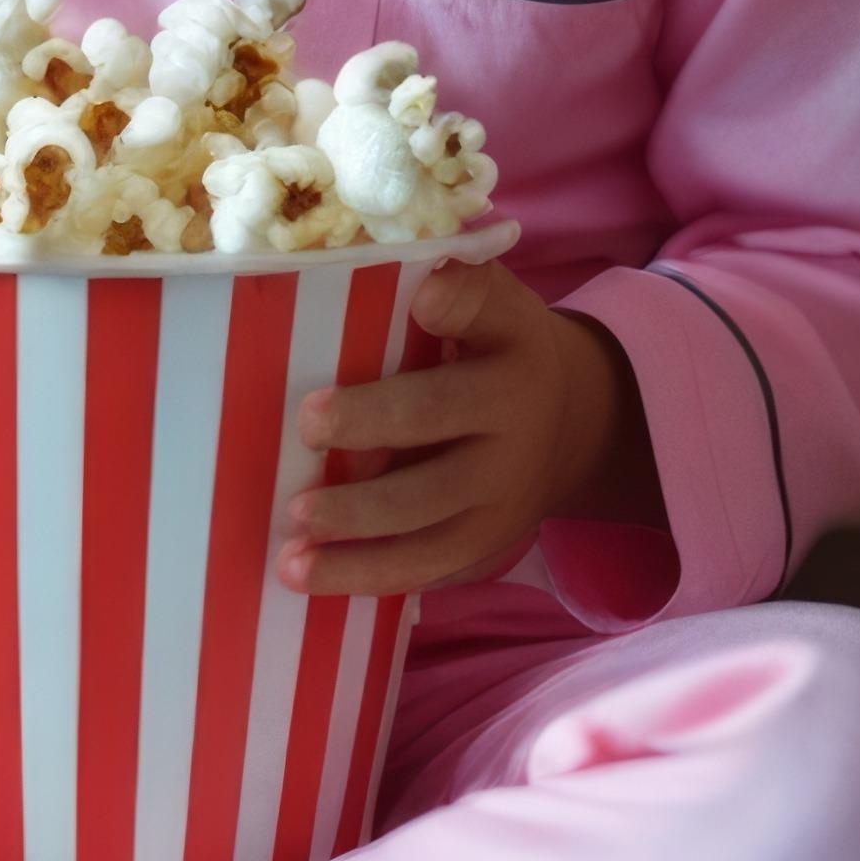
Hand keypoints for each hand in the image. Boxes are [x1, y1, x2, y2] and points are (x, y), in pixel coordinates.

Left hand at [277, 257, 663, 597]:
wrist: (566, 419)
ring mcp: (503, 496)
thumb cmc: (492, 347)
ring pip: (431, 520)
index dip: (454, 303)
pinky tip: (311, 578)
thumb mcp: (491, 302)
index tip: (422, 299)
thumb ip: (456, 287)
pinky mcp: (485, 545)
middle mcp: (515, 424)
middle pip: (443, 419)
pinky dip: (368, 575)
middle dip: (374, 424)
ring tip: (293, 533)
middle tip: (307, 428)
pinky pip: (427, 568)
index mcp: (512, 347)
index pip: (483, 311)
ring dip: (357, 530)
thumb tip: (421, 282)